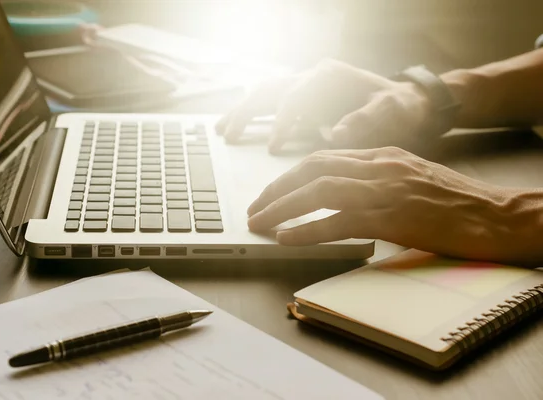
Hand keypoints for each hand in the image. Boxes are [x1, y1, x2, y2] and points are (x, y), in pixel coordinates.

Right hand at [216, 59, 431, 152]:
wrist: (406, 102)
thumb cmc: (400, 107)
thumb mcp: (393, 111)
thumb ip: (368, 119)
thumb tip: (337, 133)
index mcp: (330, 76)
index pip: (296, 96)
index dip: (283, 122)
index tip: (273, 147)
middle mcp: (313, 77)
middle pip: (270, 90)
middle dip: (247, 112)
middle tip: (229, 136)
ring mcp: (305, 86)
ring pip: (264, 94)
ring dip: (242, 112)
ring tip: (223, 132)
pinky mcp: (303, 99)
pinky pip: (269, 104)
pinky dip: (251, 115)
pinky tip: (235, 128)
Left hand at [247, 146, 537, 263]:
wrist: (498, 216)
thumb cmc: (456, 202)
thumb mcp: (410, 178)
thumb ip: (376, 180)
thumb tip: (342, 195)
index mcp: (382, 156)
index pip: (323, 157)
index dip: (290, 174)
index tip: (271, 190)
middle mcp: (379, 167)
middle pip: (312, 168)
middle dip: (277, 187)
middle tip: (255, 207)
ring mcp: (386, 190)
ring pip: (319, 191)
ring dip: (283, 207)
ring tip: (259, 221)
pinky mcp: (395, 218)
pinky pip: (340, 220)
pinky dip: (309, 228)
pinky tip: (287, 237)